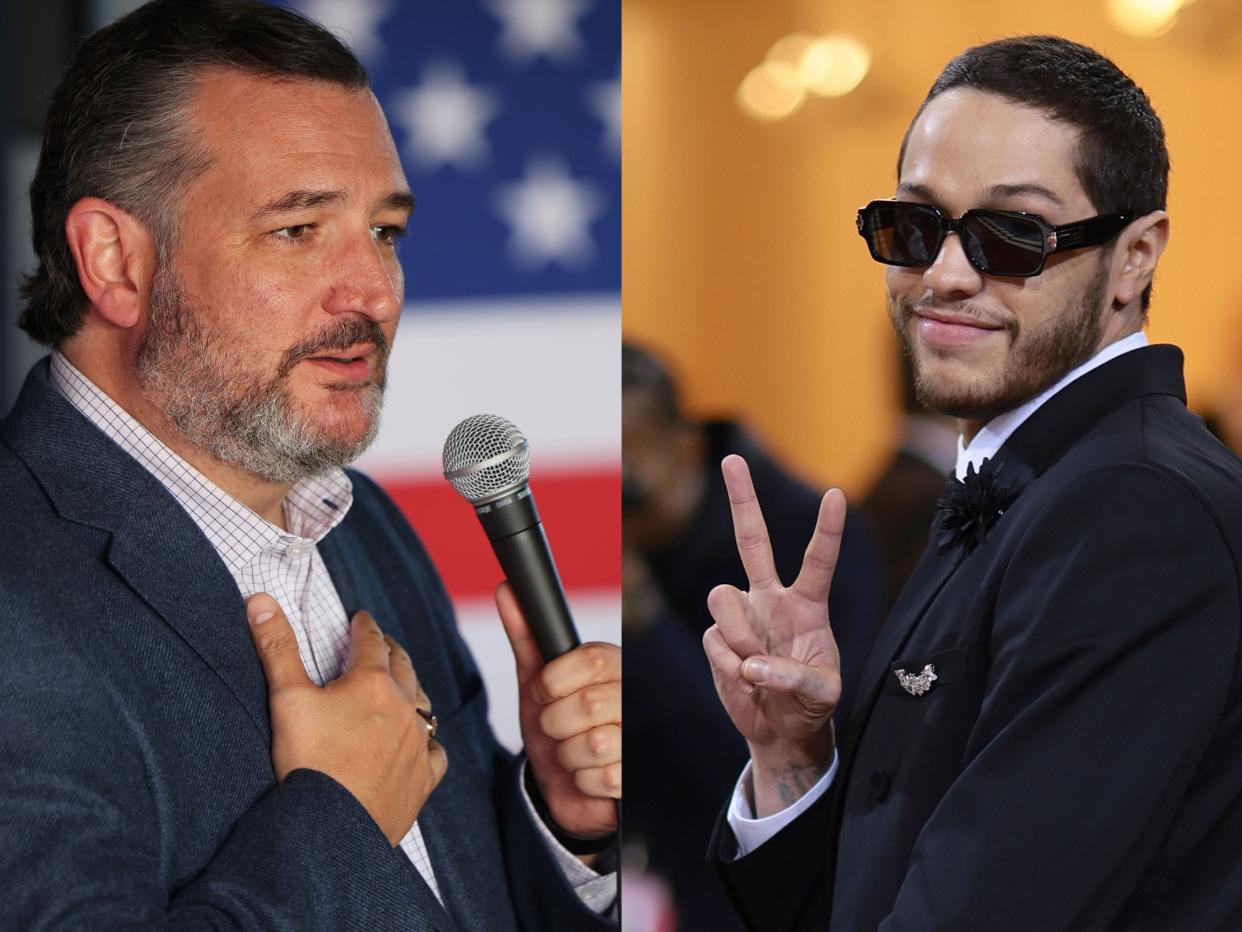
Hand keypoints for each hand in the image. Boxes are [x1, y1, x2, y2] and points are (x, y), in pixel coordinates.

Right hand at [246, 593, 446, 845]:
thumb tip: (260, 601)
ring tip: (403, 684)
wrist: (331, 829)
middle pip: (403, 666)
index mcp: (373, 682)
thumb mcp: (286, 698)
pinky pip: (435, 752)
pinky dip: (428, 742)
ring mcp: (418, 743)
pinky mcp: (424, 778)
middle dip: (390, 650)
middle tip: (382, 643)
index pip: (371, 640)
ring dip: (412, 689)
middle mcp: (404, 707)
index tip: (361, 618)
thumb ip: (276, 647)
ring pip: (423, 704)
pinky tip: (424, 744)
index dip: (364, 626)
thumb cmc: (307, 763)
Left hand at [496, 583, 619, 841]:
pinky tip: (585, 775)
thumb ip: (525, 634)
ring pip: (594, 745)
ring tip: (570, 752)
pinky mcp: (637, 776)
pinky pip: (603, 779)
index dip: (554, 681)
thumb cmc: (552, 722)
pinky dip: (581, 781)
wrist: (560, 782)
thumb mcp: (535, 681)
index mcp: (611, 666)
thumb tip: (506, 589)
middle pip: (588, 705)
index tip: (544, 691)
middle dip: (554, 723)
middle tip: (554, 727)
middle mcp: (631, 697)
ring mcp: (637, 737)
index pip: (592, 660)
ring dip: (566, 755)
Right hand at [702, 454, 843, 816]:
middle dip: (742, 500)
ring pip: (724, 597)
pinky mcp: (717, 639)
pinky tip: (745, 680)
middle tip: (732, 459)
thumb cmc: (812, 704)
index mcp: (808, 605)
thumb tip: (753, 665)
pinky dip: (729, 664)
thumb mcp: (823, 694)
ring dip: (740, 633)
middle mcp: (771, 600)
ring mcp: (742, 617)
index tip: (835, 495)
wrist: (781, 730)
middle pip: (752, 541)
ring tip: (755, 666)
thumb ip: (795, 677)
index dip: (826, 530)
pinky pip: (715, 638)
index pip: (818, 561)